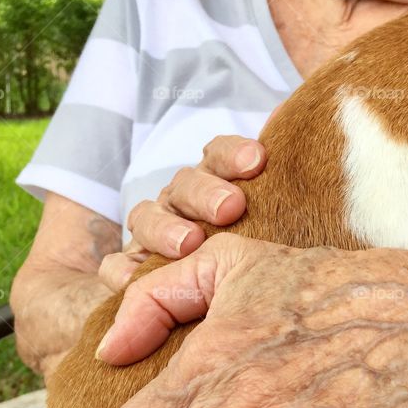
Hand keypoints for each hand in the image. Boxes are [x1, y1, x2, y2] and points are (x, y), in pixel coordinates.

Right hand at [97, 136, 266, 290]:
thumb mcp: (277, 210)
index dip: (235, 154)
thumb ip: (281, 168)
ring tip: (189, 242)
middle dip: (206, 193)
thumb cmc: (260, 243)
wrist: (216, 296)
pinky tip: (134, 278)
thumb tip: (291, 111)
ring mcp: (153, 232)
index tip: (258, 160)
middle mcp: (181, 201)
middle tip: (231, 207)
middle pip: (185, 186)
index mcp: (216, 179)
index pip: (220, 154)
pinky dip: (122, 271)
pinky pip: (115, 267)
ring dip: (166, 229)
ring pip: (147, 218)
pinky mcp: (131, 268)